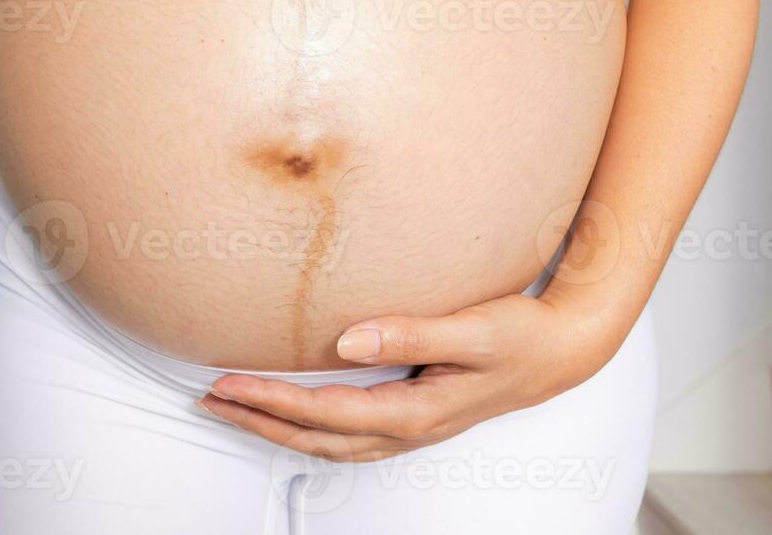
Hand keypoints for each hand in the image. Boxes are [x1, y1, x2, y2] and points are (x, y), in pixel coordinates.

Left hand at [197, 291, 626, 461]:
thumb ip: (410, 333)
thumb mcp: (472, 330)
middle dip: (259, 420)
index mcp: (415, 411)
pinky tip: (292, 414)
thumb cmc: (521, 336)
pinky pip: (347, 434)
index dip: (270, 401)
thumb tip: (347, 340)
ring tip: (234, 407)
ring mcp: (410, 428)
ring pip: (328, 441)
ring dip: (278, 427)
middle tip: (209, 400)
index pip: (324, 412)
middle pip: (315, 436)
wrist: (563, 352)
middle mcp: (407, 428)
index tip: (226, 385)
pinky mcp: (413, 416)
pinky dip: (309, 428)